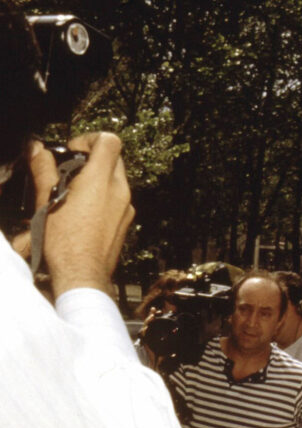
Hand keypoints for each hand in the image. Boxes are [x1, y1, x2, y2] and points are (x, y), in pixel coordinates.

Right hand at [28, 133, 134, 296]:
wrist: (83, 275)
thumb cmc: (63, 241)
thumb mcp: (46, 200)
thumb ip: (43, 170)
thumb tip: (37, 148)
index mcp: (101, 181)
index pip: (109, 141)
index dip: (90, 139)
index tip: (73, 151)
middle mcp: (120, 191)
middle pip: (114, 158)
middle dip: (93, 158)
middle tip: (71, 171)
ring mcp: (127, 207)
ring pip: (117, 179)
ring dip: (98, 178)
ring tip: (74, 193)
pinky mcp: (127, 222)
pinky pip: (118, 198)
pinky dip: (104, 196)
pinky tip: (84, 211)